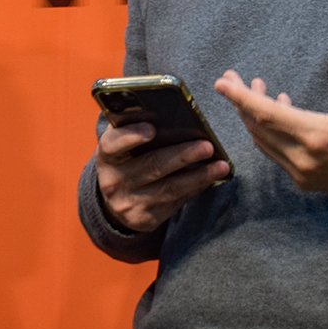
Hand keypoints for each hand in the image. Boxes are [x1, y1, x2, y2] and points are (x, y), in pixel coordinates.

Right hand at [95, 122, 230, 232]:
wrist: (116, 200)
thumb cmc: (127, 160)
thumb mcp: (122, 144)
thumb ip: (135, 127)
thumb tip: (167, 110)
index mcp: (107, 155)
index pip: (113, 144)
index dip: (131, 136)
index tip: (151, 128)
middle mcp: (114, 181)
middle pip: (151, 166)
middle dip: (182, 155)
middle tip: (207, 145)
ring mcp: (129, 203)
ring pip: (169, 188)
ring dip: (199, 176)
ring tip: (220, 165)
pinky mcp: (145, 219)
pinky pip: (175, 203)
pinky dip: (195, 188)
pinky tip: (211, 178)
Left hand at [214, 34, 327, 194]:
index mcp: (318, 136)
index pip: (266, 114)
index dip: (241, 97)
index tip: (221, 82)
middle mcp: (304, 158)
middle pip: (258, 126)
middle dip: (241, 101)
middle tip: (232, 78)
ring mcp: (302, 173)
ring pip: (263, 141)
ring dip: (254, 115)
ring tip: (255, 88)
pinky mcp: (305, 181)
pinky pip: (274, 152)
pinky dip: (267, 132)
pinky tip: (276, 109)